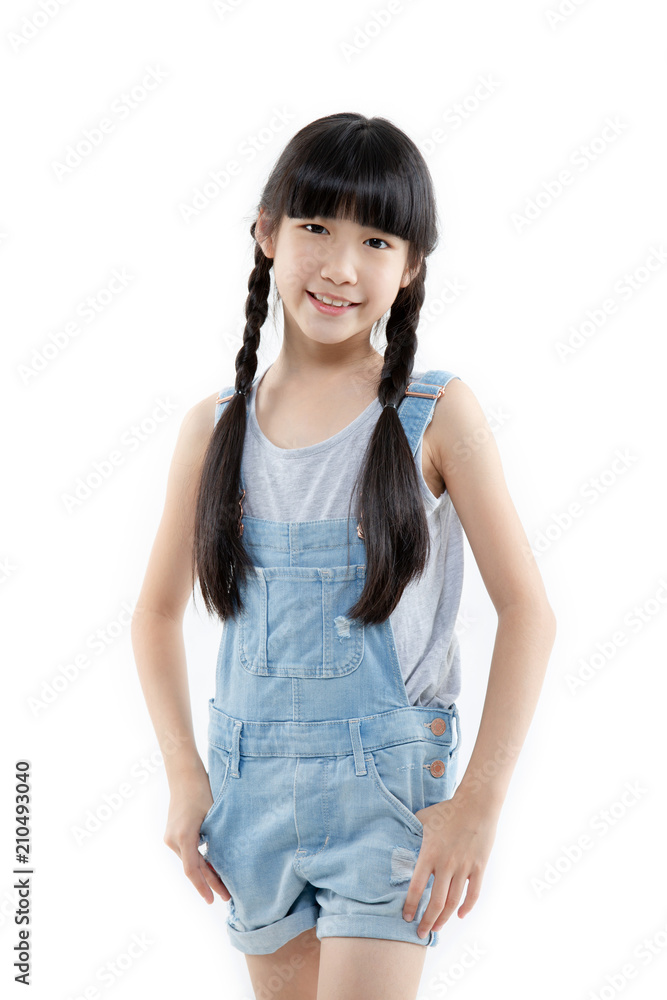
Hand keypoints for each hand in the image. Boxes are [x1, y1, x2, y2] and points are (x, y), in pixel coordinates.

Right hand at [163, 770, 230, 904]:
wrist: (184, 774)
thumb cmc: (201, 790)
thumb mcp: (213, 815)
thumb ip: (216, 838)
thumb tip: (227, 860)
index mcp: (183, 836)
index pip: (192, 869)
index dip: (203, 886)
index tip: (212, 900)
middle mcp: (173, 840)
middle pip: (192, 867)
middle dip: (209, 882)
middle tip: (226, 896)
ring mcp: (170, 837)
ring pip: (189, 860)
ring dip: (205, 871)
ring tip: (223, 885)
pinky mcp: (172, 833)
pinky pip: (187, 851)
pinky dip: (199, 860)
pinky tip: (213, 867)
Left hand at [402, 791, 498, 938]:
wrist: (476, 805)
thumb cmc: (448, 810)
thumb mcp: (424, 818)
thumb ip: (412, 830)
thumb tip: (399, 835)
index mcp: (429, 853)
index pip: (417, 887)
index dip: (411, 906)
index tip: (406, 918)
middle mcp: (446, 864)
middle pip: (436, 901)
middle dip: (427, 921)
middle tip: (420, 933)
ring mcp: (464, 867)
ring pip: (453, 902)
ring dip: (444, 918)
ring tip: (436, 928)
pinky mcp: (479, 867)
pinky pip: (473, 893)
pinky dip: (467, 907)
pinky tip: (460, 915)